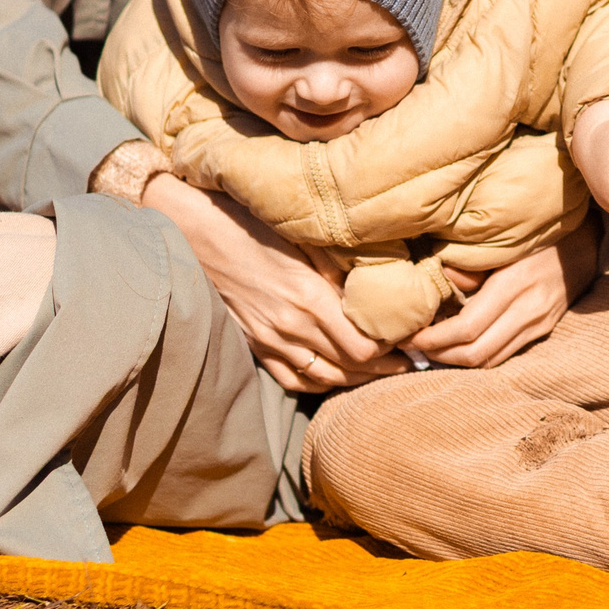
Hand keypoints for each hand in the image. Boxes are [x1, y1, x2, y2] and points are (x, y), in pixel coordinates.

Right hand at [140, 173, 406, 393]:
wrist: (195, 234)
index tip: (413, 339)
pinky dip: (319, 383)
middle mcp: (292, 327)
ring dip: (357, 380)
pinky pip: (292, 379)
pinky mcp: (255, 345)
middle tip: (411, 362)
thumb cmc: (252, 224)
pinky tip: (338, 376)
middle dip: (385, 368)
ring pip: (324, 378)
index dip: (392, 349)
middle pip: (350, 367)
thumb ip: (340, 268)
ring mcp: (270, 340)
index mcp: (310, 297)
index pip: (363, 347)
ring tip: (382, 373)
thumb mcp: (304, 238)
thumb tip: (380, 287)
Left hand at [400, 222, 599, 368]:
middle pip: (477, 353)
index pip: (468, 328)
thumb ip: (471, 265)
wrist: (585, 244)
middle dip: (441, 356)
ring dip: (457, 362)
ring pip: (491, 360)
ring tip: (432, 351)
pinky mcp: (543, 331)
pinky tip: (460, 347)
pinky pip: (505, 355)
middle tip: (414, 348)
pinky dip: (478, 356)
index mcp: (514, 285)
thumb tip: (440, 281)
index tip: (411, 336)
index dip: (435, 339)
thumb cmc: (536, 236)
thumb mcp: (503, 242)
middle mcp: (528, 310)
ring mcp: (538, 325)